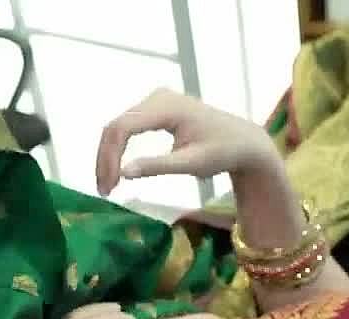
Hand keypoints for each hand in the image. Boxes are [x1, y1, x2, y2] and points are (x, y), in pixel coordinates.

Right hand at [95, 88, 278, 195]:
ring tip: (109, 186)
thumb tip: (123, 173)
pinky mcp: (155, 108)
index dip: (109, 157)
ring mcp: (155, 100)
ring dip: (109, 156)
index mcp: (167, 107)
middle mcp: (157, 97)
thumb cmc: (223, 152)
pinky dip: (119, 149)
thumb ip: (157, 166)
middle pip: (115, 126)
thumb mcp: (192, 163)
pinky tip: (117, 171)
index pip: (123, 128)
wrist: (244, 141)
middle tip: (105, 191)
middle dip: (106, 159)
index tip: (109, 187)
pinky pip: (127, 127)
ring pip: (118, 127)